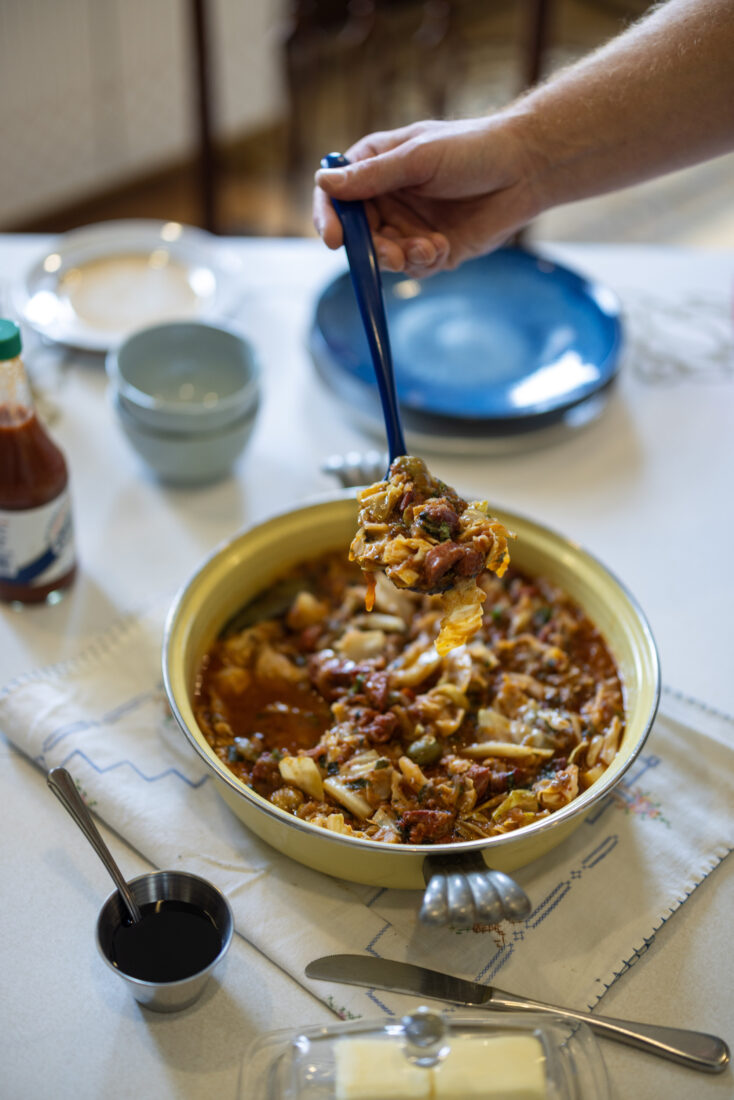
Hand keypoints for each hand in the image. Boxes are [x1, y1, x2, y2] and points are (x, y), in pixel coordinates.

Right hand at [313, 116, 540, 277]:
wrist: (525, 169)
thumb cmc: (473, 149)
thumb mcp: (418, 157)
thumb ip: (373, 175)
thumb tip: (324, 183)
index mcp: (377, 166)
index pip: (337, 195)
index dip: (330, 218)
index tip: (335, 240)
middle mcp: (389, 198)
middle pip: (360, 233)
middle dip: (373, 248)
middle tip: (392, 254)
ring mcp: (410, 225)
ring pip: (386, 255)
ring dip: (402, 257)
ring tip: (427, 247)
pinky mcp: (433, 248)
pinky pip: (414, 267)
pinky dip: (424, 261)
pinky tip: (442, 247)